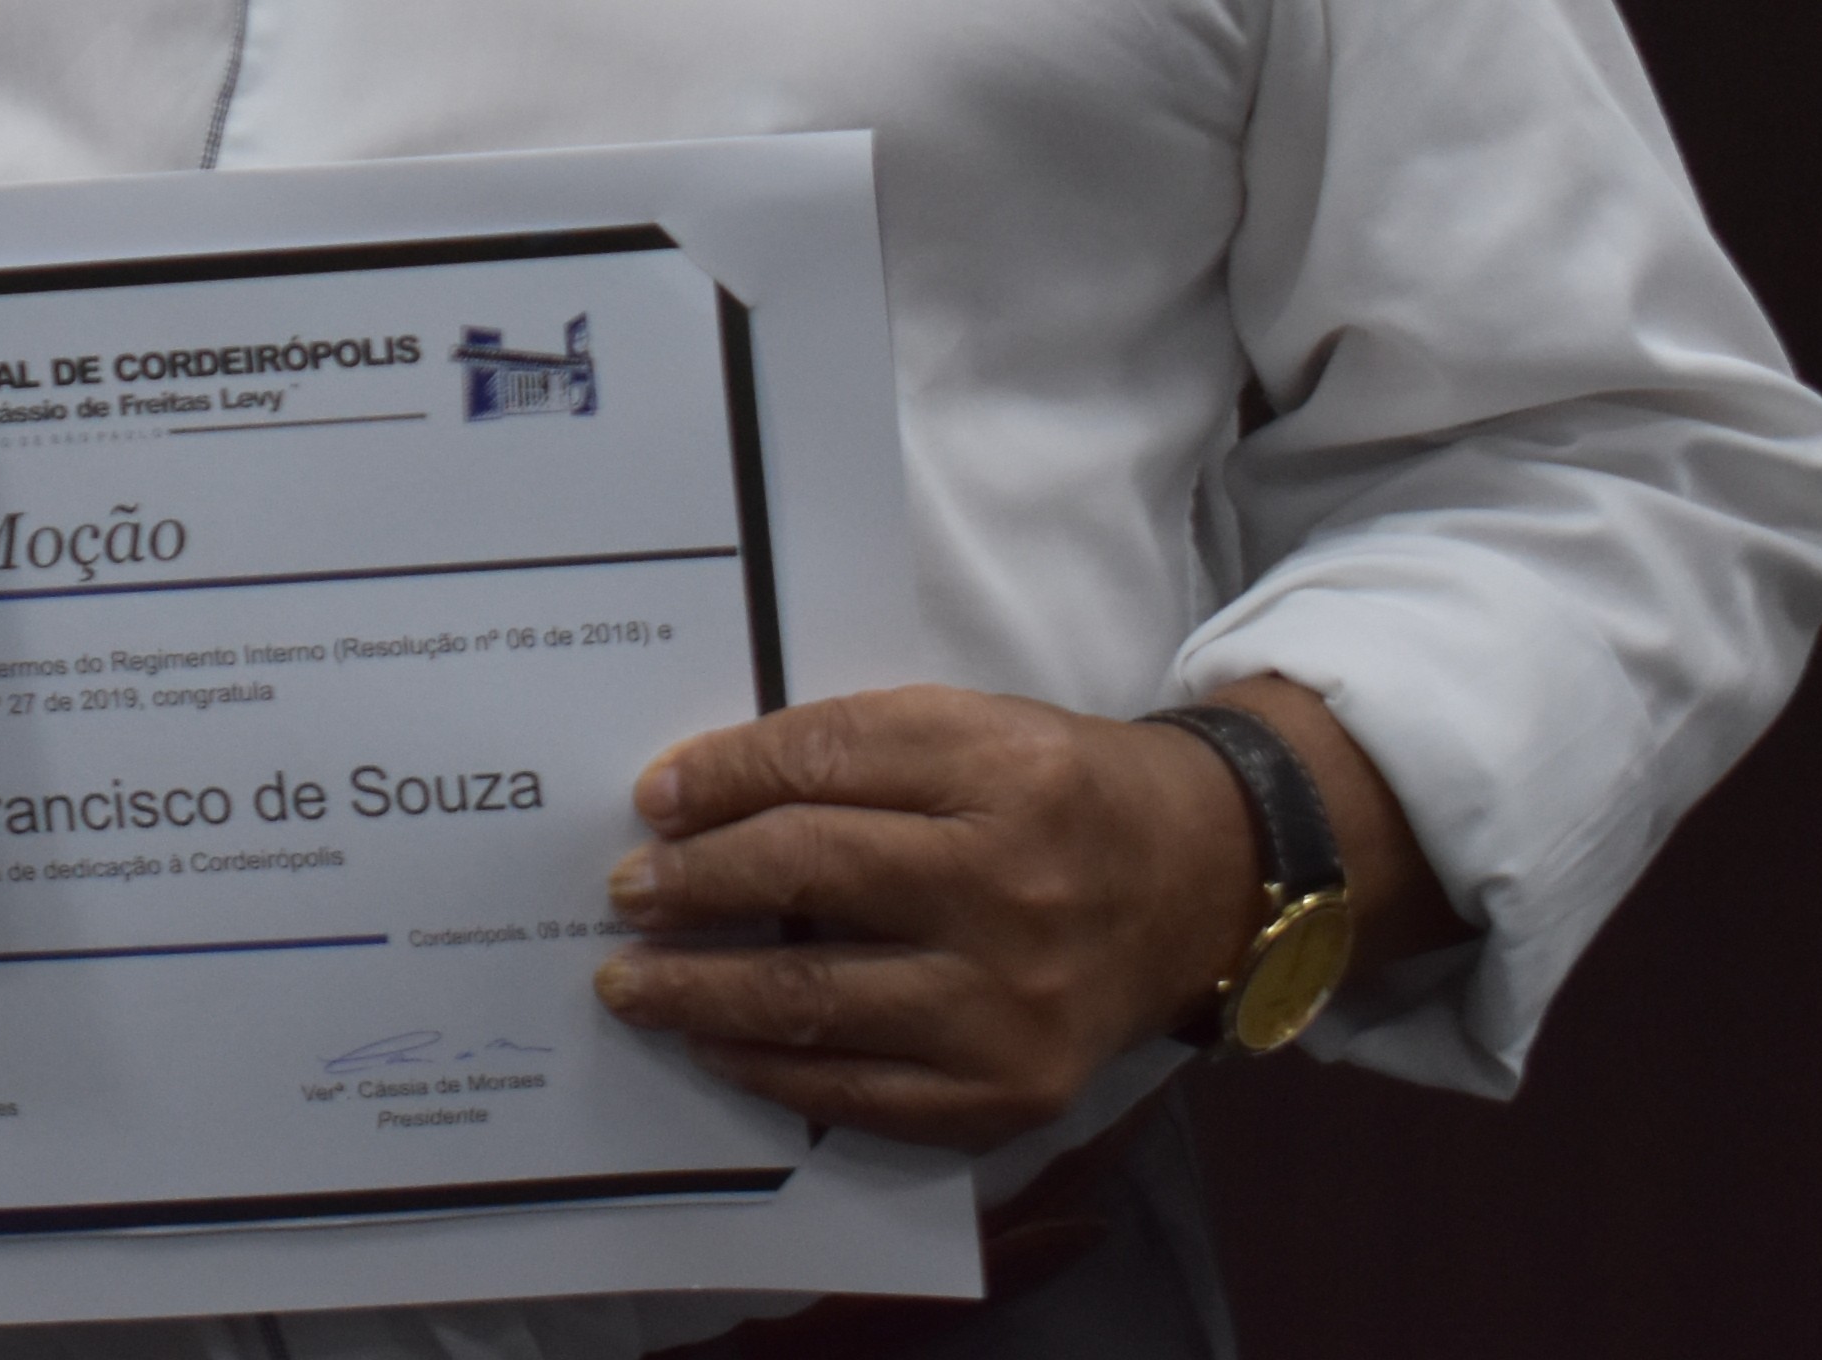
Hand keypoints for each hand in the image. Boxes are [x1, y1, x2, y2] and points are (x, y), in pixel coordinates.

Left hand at [588, 686, 1261, 1150]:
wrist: (1196, 886)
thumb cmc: (1052, 797)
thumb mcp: (965, 729)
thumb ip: (841, 748)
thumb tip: (689, 799)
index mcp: (1001, 771)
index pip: (826, 762)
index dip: (722, 779)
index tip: (649, 800)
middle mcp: (1012, 888)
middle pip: (811, 875)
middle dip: (695, 886)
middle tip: (626, 892)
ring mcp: (1015, 1004)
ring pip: (817, 999)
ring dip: (700, 991)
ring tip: (633, 981)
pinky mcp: (1013, 1092)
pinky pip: (859, 1092)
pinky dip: (768, 1068)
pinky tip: (714, 1042)